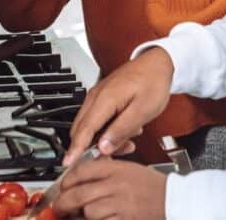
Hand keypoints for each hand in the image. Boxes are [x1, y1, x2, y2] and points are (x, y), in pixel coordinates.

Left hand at [55, 159, 166, 219]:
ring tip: (79, 217)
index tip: (62, 187)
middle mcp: (117, 185)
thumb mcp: (130, 170)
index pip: (82, 171)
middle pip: (78, 194)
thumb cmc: (154, 188)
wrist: (175, 201)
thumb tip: (81, 177)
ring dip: (80, 217)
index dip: (66, 181)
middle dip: (63, 203)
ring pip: (88, 212)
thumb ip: (106, 171)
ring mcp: (120, 205)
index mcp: (117, 169)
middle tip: (60, 208)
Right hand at [65, 48, 173, 165]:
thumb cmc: (153, 82)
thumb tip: (103, 146)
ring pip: (90, 126)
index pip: (84, 130)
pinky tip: (124, 131)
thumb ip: (121, 130)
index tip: (68, 162)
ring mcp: (98, 96)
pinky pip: (97, 119)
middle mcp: (96, 97)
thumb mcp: (142, 111)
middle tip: (111, 157)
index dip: (76, 149)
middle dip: (93, 148)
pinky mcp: (102, 98)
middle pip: (83, 130)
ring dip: (103, 139)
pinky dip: (107, 130)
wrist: (157, 63)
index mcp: (105, 99)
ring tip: (127, 141)